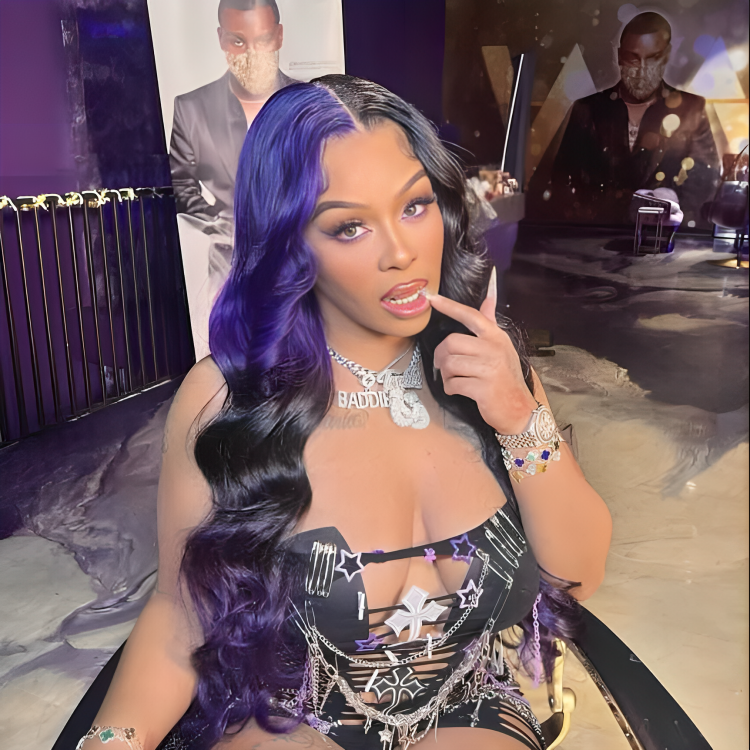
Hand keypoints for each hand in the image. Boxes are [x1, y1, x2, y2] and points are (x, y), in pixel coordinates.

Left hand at [428, 268, 537, 434]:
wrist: (519, 409)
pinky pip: (453, 384)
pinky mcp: (482, 388)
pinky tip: (458, 390)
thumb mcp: (502, 347)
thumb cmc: (506, 378)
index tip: (432, 299)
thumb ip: (491, 324)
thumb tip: (488, 300)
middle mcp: (493, 349)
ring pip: (449, 364)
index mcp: (496, 337)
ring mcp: (489, 369)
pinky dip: (450, 389)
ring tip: (454, 380)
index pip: (471, 315)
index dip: (450, 306)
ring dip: (446, 375)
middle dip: (441, 356)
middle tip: (443, 365)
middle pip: (451, 342)